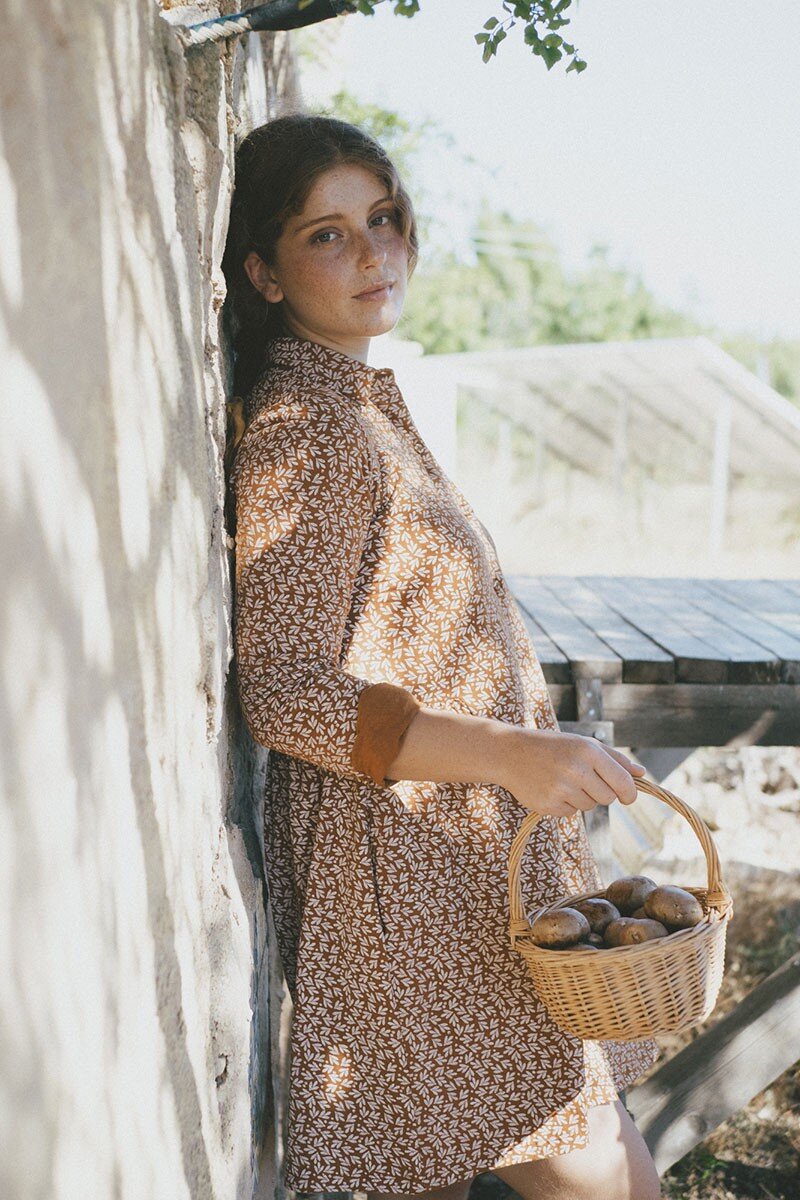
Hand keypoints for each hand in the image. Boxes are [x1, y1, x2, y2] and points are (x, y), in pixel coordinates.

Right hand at [499, 728, 645, 817]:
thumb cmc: (552, 746)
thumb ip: (614, 759)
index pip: (623, 782)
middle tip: (585, 779)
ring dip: (582, 798)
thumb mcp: (583, 744)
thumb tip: (641, 774)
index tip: (628, 796)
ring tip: (564, 780)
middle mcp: (576, 770)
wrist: (510, 753)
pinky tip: (552, 788)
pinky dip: (566, 804)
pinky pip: (571, 813)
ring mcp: (561, 789)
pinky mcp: (548, 806)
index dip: (630, 793)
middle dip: (602, 792)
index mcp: (588, 751)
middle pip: (608, 798)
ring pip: (590, 806)